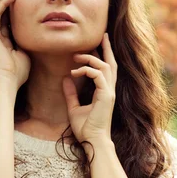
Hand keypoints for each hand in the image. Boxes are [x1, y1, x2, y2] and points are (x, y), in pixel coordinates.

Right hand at [0, 0, 30, 90]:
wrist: (7, 79)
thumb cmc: (18, 71)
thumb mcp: (25, 53)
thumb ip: (26, 44)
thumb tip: (36, 36)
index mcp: (2, 41)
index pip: (5, 21)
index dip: (11, 11)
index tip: (20, 1)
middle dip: (3, 0)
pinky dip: (2, 3)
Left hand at [63, 33, 116, 149]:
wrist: (92, 141)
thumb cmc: (86, 128)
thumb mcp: (74, 108)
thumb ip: (71, 94)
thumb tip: (65, 79)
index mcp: (105, 91)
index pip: (107, 69)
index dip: (104, 55)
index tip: (98, 44)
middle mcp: (110, 89)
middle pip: (112, 63)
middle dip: (107, 48)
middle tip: (102, 36)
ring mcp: (109, 92)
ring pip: (104, 66)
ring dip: (90, 59)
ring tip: (76, 57)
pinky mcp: (106, 95)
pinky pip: (98, 75)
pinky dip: (87, 70)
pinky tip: (74, 72)